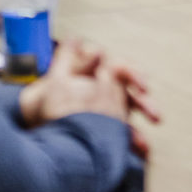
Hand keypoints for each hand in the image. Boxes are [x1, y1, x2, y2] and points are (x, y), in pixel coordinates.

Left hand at [19, 39, 161, 155]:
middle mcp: (108, 93)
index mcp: (100, 75)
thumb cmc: (47, 98)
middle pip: (133, 96)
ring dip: (141, 130)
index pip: (124, 71)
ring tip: (144, 143)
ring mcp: (109, 113)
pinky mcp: (108, 132)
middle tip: (155, 116)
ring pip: (131, 120)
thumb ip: (67, 57)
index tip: (143, 85)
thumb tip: (77, 39)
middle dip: (146, 105)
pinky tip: (137, 153)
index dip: (135, 76)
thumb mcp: (56, 77)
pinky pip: (123, 138)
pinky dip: (131, 145)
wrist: (36, 122)